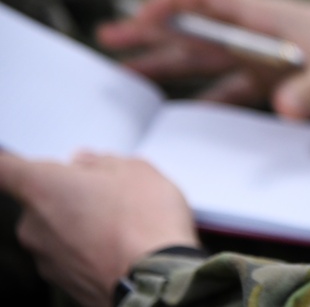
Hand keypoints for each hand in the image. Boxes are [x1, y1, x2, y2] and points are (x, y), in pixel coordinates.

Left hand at [0, 151, 197, 306]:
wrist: (160, 280)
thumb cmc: (144, 224)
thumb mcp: (136, 170)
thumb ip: (102, 161)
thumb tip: (87, 162)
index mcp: (44, 187)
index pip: (5, 169)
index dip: (14, 163)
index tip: (23, 161)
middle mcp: (33, 226)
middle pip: (39, 200)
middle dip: (68, 194)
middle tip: (106, 192)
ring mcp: (45, 258)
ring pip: (56, 231)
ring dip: (81, 224)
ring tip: (123, 223)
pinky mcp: (62, 284)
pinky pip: (70, 257)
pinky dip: (89, 250)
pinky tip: (121, 246)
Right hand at [98, 0, 309, 118]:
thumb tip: (282, 110)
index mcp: (268, 15)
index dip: (171, 1)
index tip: (139, 18)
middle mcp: (262, 31)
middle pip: (197, 27)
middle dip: (154, 32)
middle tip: (109, 40)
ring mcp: (270, 55)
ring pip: (210, 57)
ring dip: (172, 63)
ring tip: (130, 73)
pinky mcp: (283, 78)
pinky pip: (235, 86)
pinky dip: (210, 96)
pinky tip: (189, 111)